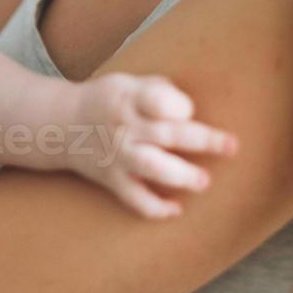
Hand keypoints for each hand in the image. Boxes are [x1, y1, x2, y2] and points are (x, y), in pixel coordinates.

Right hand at [60, 73, 238, 217]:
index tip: (190, 111)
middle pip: (165, 133)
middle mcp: (125, 127)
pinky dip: (154, 208)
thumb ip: (160, 90)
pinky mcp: (113, 179)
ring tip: (203, 181)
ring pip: (150, 167)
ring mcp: (118, 155)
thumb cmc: (109, 100)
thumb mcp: (128, 83)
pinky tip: (176, 209)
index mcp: (129, 98)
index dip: (178, 105)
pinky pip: (134, 198)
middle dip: (201, 141)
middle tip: (231, 147)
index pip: (156, 100)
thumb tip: (193, 106)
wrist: (61, 125)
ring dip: (179, 175)